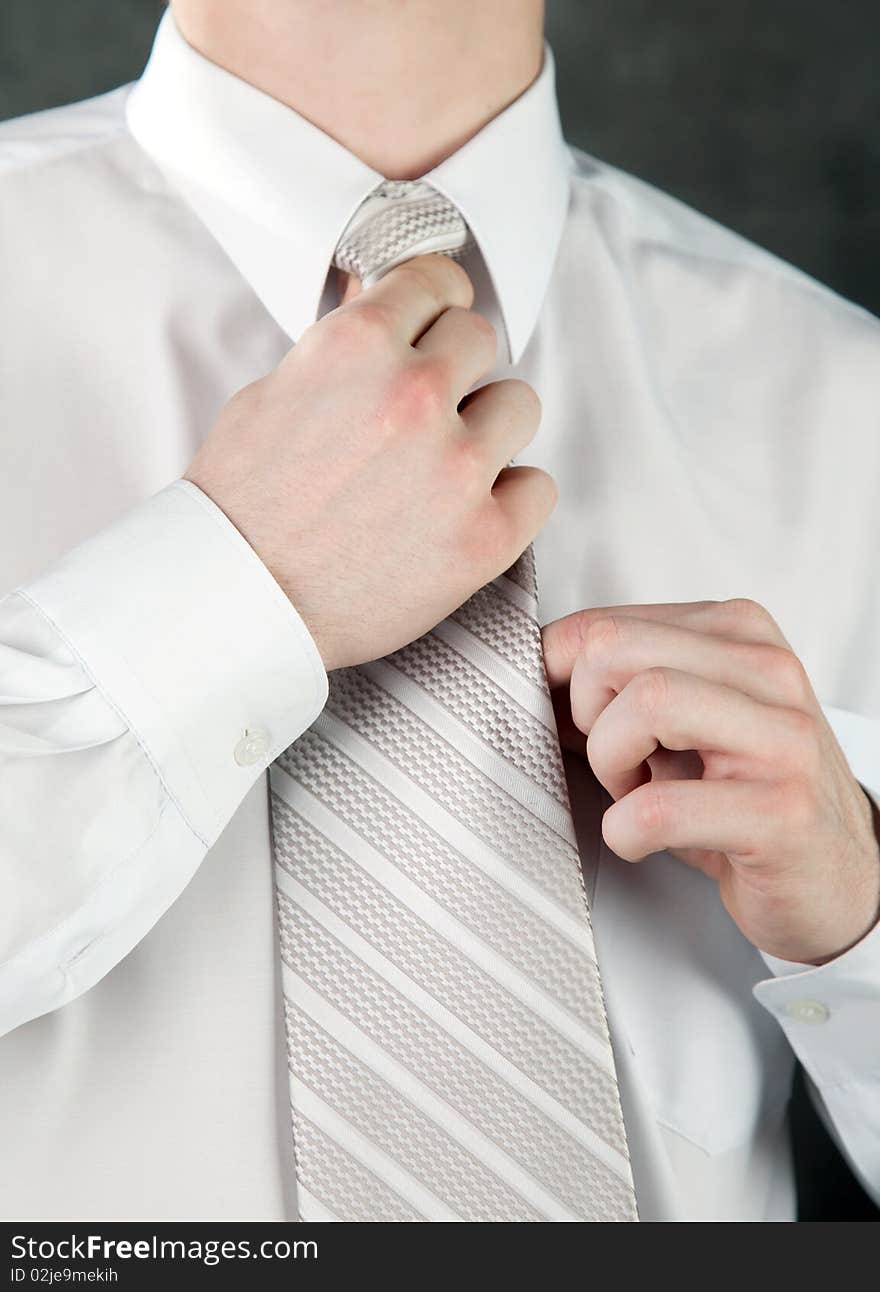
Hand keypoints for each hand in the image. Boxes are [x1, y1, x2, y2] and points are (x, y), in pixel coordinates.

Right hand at [185, 254, 554, 669]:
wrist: (241, 603)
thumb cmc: (242, 508)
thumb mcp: (271, 393)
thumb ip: (340, 347)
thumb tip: (380, 300)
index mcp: (357, 346)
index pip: (438, 281)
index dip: (433, 306)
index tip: (433, 328)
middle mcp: (415, 394)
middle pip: (481, 339)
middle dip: (455, 370)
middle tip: (425, 412)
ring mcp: (456, 467)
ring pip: (520, 406)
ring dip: (489, 429)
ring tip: (445, 467)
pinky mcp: (484, 536)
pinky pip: (539, 488)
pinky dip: (511, 499)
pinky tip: (468, 512)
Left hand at [543, 599, 879, 964]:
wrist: (835, 877)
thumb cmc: (747, 794)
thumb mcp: (686, 716)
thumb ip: (623, 677)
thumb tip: (533, 667)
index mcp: (739, 633)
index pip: (607, 622)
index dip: (559, 677)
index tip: (563, 717)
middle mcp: (770, 671)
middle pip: (616, 650)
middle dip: (587, 713)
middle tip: (614, 757)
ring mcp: (783, 738)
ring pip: (644, 705)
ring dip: (611, 764)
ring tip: (637, 792)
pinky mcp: (781, 811)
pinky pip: (659, 808)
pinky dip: (626, 830)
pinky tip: (644, 838)